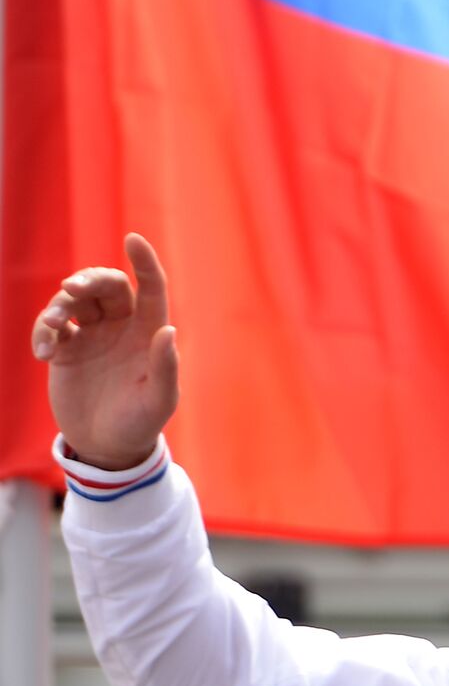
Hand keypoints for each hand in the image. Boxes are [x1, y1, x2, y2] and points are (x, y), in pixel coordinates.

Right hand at [32, 234, 178, 470]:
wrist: (106, 446)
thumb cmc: (141, 423)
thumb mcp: (158, 401)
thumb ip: (165, 367)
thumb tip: (168, 332)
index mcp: (149, 332)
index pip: (151, 288)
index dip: (145, 263)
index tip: (133, 239)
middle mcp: (122, 327)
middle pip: (107, 285)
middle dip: (89, 279)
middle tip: (71, 290)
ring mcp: (93, 335)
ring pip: (76, 300)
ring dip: (60, 305)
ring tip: (52, 326)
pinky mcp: (67, 348)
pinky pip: (52, 325)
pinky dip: (44, 331)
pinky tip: (43, 353)